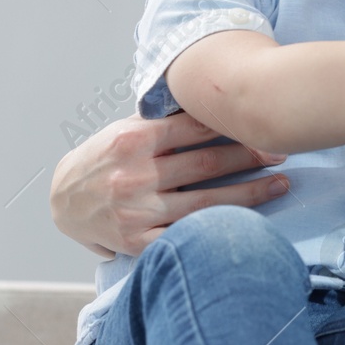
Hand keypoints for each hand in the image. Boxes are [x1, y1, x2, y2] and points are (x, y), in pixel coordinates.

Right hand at [49, 111, 289, 258]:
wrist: (62, 202)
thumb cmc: (101, 160)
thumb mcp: (123, 131)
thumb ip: (162, 122)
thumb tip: (209, 102)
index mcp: (133, 140)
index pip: (194, 128)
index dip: (234, 125)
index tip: (263, 124)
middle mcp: (135, 175)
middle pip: (207, 164)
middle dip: (250, 157)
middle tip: (282, 152)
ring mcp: (137, 211)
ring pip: (206, 202)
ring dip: (249, 194)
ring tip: (280, 184)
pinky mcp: (137, 242)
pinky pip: (186, 236)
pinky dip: (217, 229)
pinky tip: (245, 224)